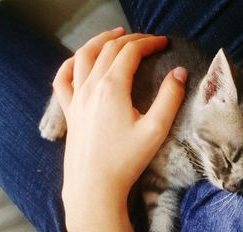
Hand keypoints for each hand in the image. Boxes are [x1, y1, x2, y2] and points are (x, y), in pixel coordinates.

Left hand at [53, 27, 186, 231]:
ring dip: (100, 41)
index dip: (149, 43)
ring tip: (114, 35)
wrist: (94, 187)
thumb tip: (180, 72)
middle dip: (130, 39)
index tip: (163, 43)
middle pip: (109, 49)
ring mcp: (76, 97)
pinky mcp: (69, 110)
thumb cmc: (125, 160)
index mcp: (112, 87)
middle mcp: (90, 86)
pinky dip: (70, 63)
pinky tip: (78, 60)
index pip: (130, 52)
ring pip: (83, 56)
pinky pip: (63, 79)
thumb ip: (169, 98)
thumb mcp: (155, 130)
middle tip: (147, 40)